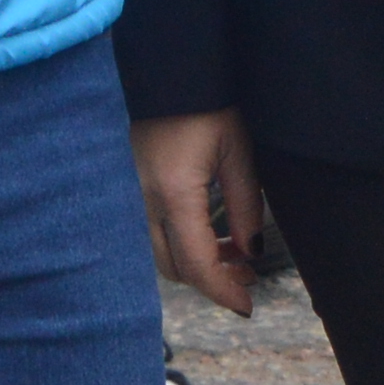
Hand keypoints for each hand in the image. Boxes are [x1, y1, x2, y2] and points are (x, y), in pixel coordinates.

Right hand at [138, 109, 264, 315]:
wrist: (167, 77)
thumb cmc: (207, 108)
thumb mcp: (239, 154)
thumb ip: (246, 205)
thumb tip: (250, 251)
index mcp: (174, 194)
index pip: (197, 263)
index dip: (223, 291)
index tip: (247, 307)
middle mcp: (146, 204)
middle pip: (175, 268)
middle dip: (213, 281)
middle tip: (249, 279)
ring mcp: (134, 199)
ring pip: (162, 255)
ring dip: (199, 265)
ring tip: (238, 257)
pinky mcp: (134, 193)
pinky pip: (155, 235)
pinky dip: (184, 246)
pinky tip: (216, 237)